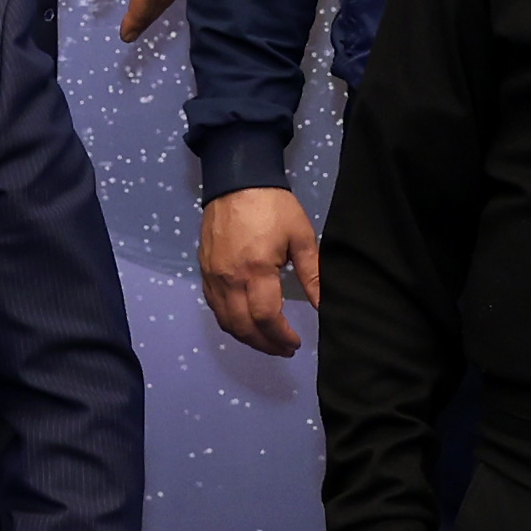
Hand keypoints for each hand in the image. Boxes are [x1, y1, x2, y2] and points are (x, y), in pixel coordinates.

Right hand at [199, 186, 321, 357]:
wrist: (236, 181)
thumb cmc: (273, 207)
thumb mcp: (301, 237)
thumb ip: (313, 275)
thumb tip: (325, 305)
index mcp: (256, 271)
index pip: (266, 318)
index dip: (281, 337)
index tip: (296, 342)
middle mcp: (230, 279)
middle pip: (243, 326)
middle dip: (265, 344)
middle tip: (284, 349)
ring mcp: (213, 276)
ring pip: (225, 321)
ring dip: (246, 337)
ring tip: (267, 341)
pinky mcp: (205, 271)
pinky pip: (214, 307)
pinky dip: (229, 322)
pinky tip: (245, 322)